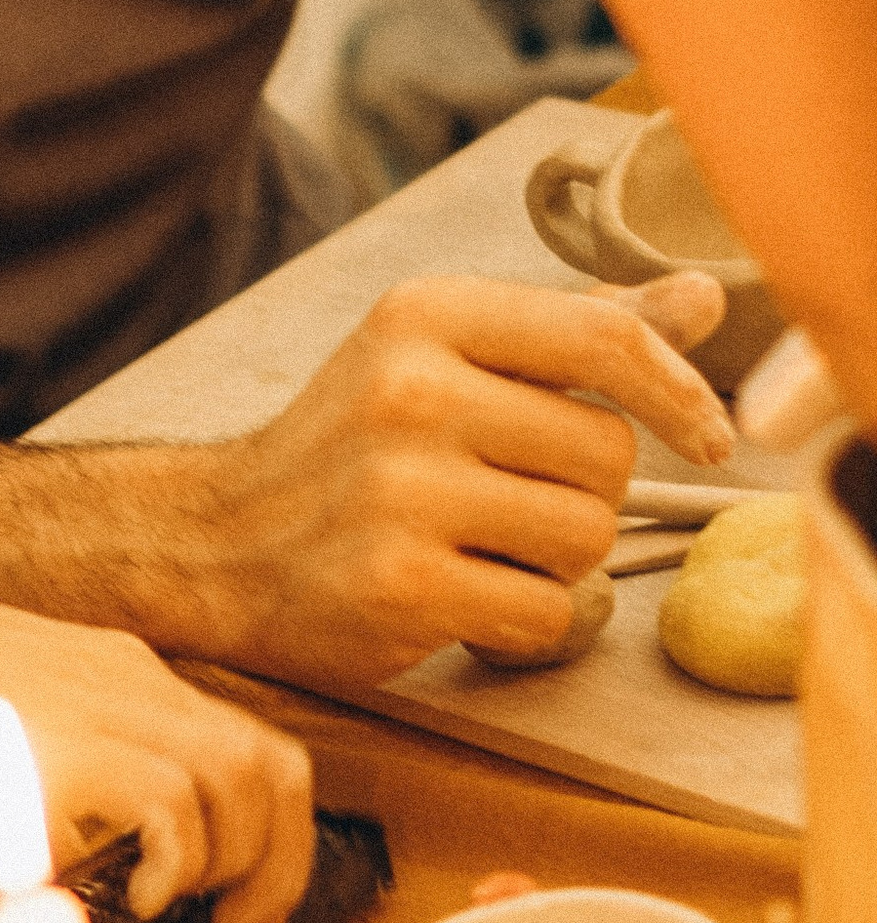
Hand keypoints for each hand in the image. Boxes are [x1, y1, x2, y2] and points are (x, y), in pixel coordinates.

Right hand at [0, 554, 316, 922]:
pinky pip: (168, 805)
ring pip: (240, 785)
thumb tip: (74, 849)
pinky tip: (138, 896)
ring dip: (237, 869)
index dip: (273, 835)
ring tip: (187, 919)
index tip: (241, 903)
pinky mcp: (57, 740)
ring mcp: (96, 703)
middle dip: (280, 865)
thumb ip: (47, 769)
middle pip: (274, 767)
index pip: (251, 745)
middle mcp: (127, 679)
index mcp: (118, 670)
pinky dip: (177, 862)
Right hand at [190, 268, 732, 687]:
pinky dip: (524, 620)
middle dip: (585, 489)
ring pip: (588, 536)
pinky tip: (461, 596)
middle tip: (505, 495)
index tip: (707, 433)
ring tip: (481, 545)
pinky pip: (545, 614)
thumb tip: (705, 302)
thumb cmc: (351, 446)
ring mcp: (399, 492)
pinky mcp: (399, 587)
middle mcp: (409, 392)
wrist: (215, 541)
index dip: (680, 389)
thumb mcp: (444, 355)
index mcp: (424, 315)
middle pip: (609, 453)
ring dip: (559, 560)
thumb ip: (576, 331)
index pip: (604, 337)